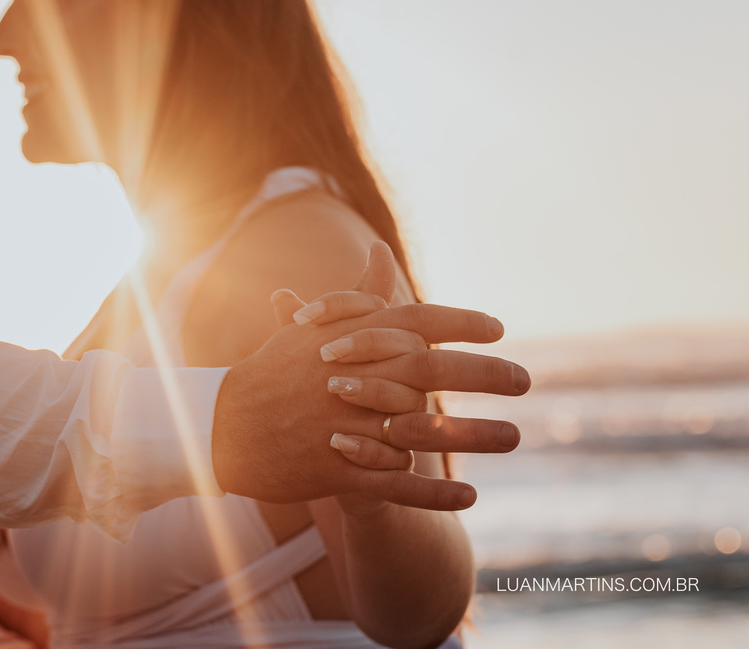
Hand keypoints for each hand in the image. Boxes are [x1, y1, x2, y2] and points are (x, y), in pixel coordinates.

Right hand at [211, 242, 528, 510]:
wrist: (223, 426)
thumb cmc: (271, 372)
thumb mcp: (312, 328)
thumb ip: (356, 293)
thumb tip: (381, 250)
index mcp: (347, 343)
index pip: (413, 323)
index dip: (460, 324)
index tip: (500, 328)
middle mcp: (351, 379)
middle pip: (430, 373)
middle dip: (483, 374)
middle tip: (525, 380)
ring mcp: (343, 426)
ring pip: (421, 431)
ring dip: (473, 435)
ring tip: (514, 437)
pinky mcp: (336, 469)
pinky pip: (395, 484)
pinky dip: (434, 493)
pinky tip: (471, 497)